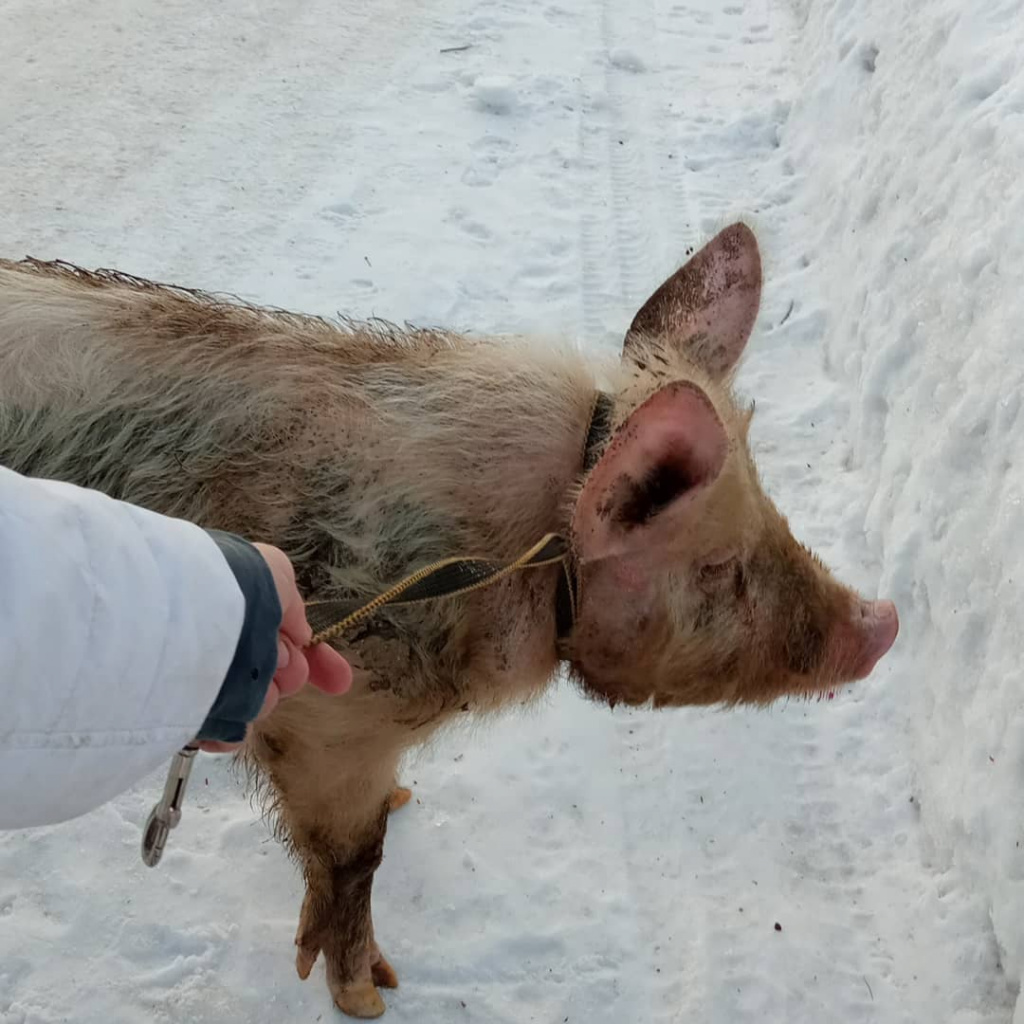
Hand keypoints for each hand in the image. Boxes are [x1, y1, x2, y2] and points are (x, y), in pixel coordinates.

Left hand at [198, 543, 351, 751]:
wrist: (185, 615)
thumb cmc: (231, 586)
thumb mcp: (274, 573)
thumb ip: (291, 606)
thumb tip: (299, 636)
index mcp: (244, 614)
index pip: (288, 641)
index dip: (317, 659)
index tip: (338, 682)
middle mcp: (227, 647)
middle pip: (279, 675)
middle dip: (291, 673)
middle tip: (281, 664)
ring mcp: (205, 682)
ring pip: (258, 703)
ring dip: (264, 696)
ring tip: (249, 680)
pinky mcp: (184, 715)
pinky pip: (224, 732)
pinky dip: (231, 730)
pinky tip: (229, 719)